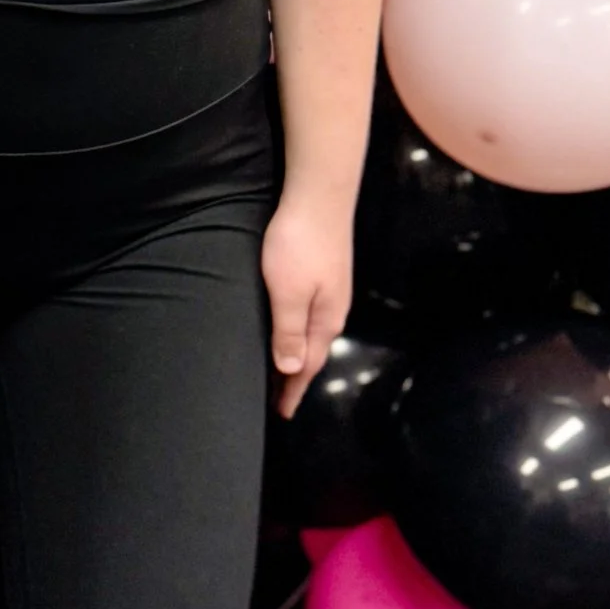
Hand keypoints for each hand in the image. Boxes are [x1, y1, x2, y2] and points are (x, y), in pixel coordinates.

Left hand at [263, 185, 352, 417]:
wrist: (320, 196)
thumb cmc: (298, 244)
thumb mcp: (288, 292)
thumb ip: (290, 331)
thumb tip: (294, 370)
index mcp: (324, 320)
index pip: (308, 366)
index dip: (292, 390)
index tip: (281, 413)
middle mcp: (332, 309)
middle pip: (312, 353)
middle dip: (295, 378)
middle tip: (277, 400)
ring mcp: (331, 290)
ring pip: (312, 334)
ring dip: (297, 355)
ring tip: (281, 372)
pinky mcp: (324, 273)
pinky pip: (310, 316)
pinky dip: (298, 333)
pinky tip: (289, 329)